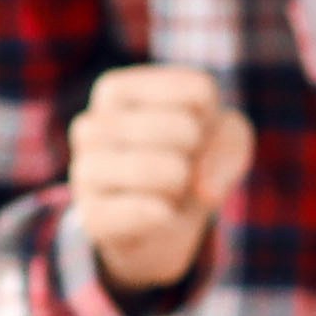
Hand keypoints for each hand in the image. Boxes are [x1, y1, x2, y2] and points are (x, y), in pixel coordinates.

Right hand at [66, 57, 255, 296]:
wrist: (160, 225)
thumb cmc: (189, 162)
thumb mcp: (222, 136)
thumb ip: (231, 141)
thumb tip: (204, 190)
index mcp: (117, 90)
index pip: (200, 91)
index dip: (212, 120)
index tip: (192, 133)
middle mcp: (92, 123)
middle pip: (184, 128)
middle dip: (197, 155)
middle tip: (178, 167)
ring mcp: (84, 170)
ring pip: (164, 169)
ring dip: (181, 185)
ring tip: (166, 190)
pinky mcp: (92, 216)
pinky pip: (148, 212)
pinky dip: (167, 215)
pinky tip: (160, 214)